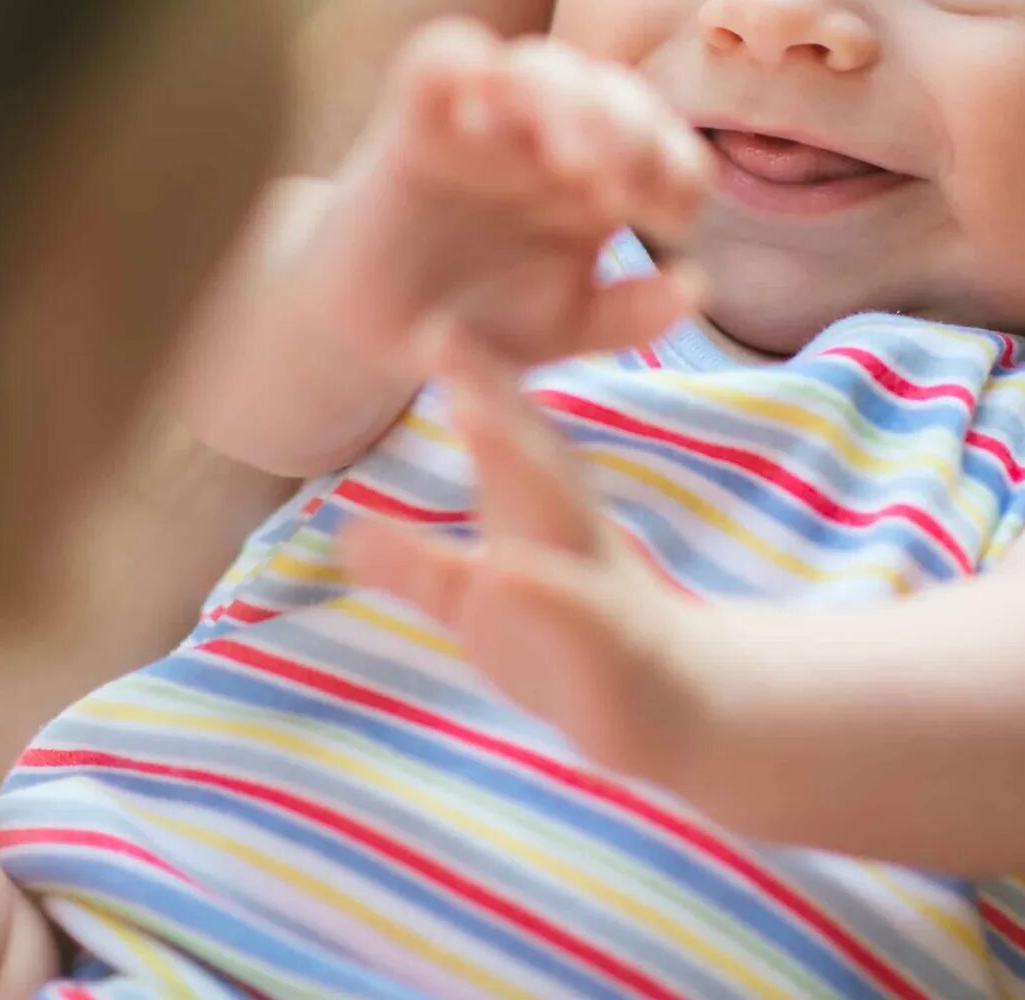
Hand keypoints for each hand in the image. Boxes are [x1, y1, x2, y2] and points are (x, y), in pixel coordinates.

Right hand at [331, 19, 710, 375]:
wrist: (377, 335)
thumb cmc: (480, 321)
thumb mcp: (563, 329)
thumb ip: (628, 317)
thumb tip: (696, 287)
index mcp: (604, 178)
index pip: (664, 147)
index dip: (677, 172)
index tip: (670, 223)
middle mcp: (552, 136)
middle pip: (611, 92)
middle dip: (631, 131)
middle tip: (618, 187)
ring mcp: (485, 118)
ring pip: (540, 64)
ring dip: (565, 102)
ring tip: (572, 164)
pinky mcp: (414, 115)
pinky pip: (441, 55)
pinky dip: (463, 61)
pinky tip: (483, 100)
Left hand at [342, 330, 711, 786]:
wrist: (680, 706)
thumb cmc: (574, 635)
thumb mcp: (480, 602)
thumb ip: (419, 568)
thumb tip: (344, 535)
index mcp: (541, 506)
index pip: (501, 428)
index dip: (464, 373)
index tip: (420, 317)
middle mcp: (573, 528)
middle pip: (529, 448)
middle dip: (486, 391)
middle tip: (439, 330)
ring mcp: (599, 580)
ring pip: (558, 510)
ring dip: (516, 456)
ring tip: (467, 406)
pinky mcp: (617, 642)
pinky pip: (578, 610)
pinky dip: (543, 588)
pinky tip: (501, 570)